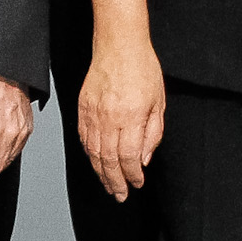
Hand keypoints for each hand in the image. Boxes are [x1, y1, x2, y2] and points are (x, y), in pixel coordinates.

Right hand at [76, 31, 166, 202]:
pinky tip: (96, 162)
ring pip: (94, 153)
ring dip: (101, 173)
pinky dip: (90, 154)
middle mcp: (109, 118)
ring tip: (109, 185)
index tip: (136, 184)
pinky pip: (84, 138)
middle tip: (120, 195)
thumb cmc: (143, 69)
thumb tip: (143, 159)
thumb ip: (152, 134)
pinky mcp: (82, 108)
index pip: (128, 157)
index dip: (132, 175)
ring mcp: (92, 114)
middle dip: (115, 182)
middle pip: (109, 160)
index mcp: (131, 117)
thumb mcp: (159, 102)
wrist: (119, 45)